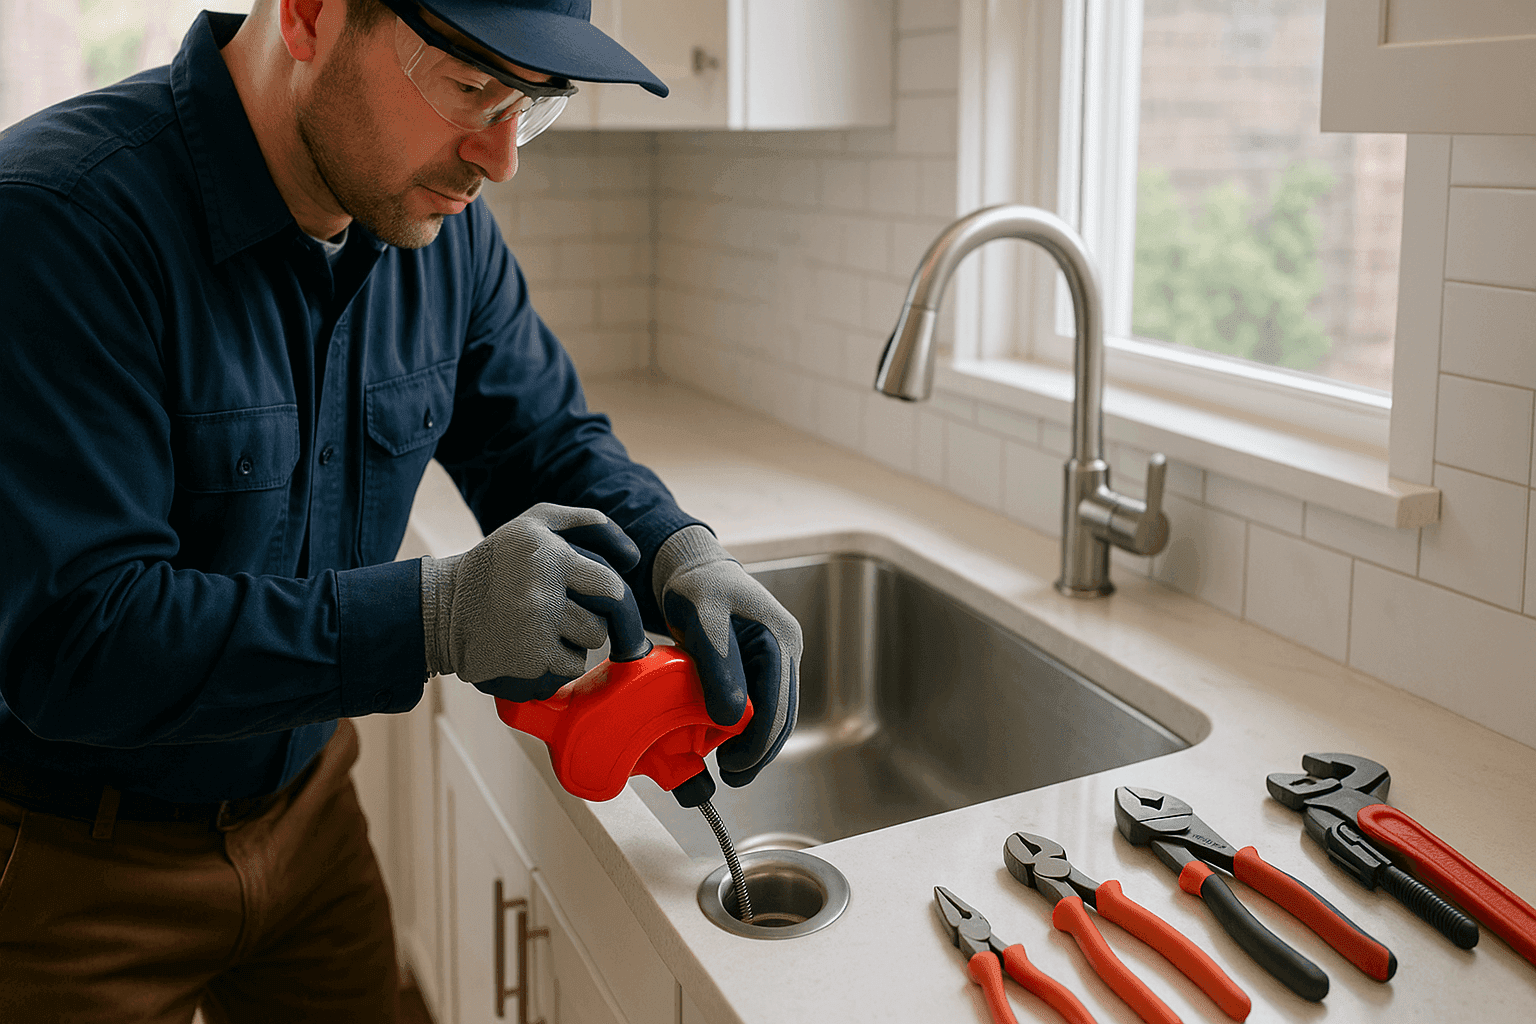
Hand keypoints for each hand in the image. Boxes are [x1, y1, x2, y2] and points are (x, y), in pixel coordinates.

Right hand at [421, 503, 647, 700]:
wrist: (440, 609)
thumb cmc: (499, 562)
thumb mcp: (535, 523)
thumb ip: (587, 523)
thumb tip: (632, 556)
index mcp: (549, 556)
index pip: (612, 588)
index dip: (617, 603)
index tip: (610, 608)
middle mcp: (541, 595)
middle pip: (602, 625)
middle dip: (593, 624)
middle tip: (570, 619)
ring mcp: (532, 633)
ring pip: (587, 650)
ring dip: (573, 644)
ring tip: (540, 628)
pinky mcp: (524, 665)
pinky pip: (565, 672)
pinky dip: (554, 665)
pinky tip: (528, 649)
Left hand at [652, 526, 800, 786]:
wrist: (693, 566)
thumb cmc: (697, 586)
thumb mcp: (703, 620)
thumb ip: (720, 666)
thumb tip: (732, 718)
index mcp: (779, 638)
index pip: (778, 704)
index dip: (759, 742)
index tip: (734, 766)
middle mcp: (786, 649)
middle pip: (783, 714)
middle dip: (759, 750)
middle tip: (732, 775)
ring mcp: (776, 656)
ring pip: (775, 712)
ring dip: (755, 742)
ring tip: (729, 765)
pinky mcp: (761, 663)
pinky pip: (761, 702)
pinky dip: (747, 725)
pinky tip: (726, 740)